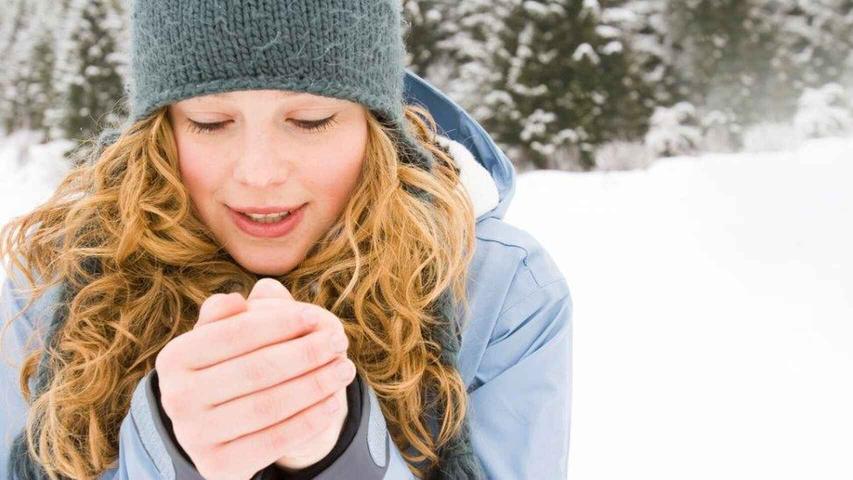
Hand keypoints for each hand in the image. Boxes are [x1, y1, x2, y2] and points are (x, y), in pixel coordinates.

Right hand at [154, 278, 353, 479]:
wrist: (222, 427)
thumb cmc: (231, 366)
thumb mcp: (225, 336)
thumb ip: (230, 315)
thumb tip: (234, 300)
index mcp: (174, 357)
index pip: (235, 333)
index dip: (280, 323)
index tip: (315, 316)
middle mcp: (176, 398)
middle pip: (256, 370)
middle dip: (305, 353)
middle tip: (339, 341)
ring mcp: (194, 436)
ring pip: (268, 406)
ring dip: (315, 386)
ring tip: (344, 369)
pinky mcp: (217, 466)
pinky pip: (273, 441)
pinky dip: (308, 422)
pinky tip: (333, 404)